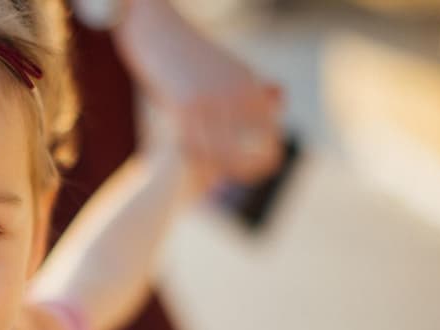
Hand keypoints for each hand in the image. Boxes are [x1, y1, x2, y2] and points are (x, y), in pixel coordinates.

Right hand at [112, 0, 283, 186]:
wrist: (159, 33)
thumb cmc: (195, 55)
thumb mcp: (233, 67)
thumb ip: (258, 86)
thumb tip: (280, 98)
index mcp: (251, 87)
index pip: (270, 136)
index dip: (265, 161)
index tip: (255, 173)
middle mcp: (236, 94)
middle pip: (248, 150)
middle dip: (242, 172)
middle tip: (229, 185)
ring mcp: (211, 101)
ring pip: (221, 152)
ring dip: (216, 174)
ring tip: (209, 185)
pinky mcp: (185, 106)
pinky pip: (195, 145)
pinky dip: (195, 163)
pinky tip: (191, 171)